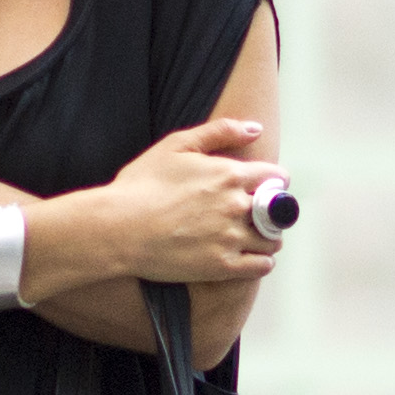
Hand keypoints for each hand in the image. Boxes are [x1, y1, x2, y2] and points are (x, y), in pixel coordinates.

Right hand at [56, 117, 290, 289]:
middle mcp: (237, 206)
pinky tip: (248, 256)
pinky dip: (261, 261)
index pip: (276, 177)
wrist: (117, 227)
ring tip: (250, 235)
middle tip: (253, 213)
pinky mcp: (222, 266)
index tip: (263, 187)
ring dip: (266, 236)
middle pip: (276, 210)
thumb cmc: (141, 185)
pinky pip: (261, 266)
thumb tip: (256, 128)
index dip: (272, 181)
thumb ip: (220, 131)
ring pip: (272, 240)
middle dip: (269, 210)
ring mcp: (231, 238)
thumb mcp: (177, 145)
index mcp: (230, 174)